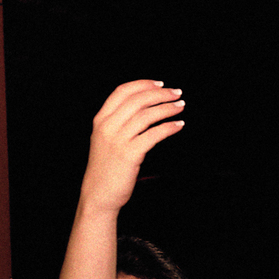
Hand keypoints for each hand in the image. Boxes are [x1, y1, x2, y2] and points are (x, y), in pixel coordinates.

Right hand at [82, 80, 184, 211]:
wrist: (98, 194)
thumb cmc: (105, 167)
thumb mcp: (104, 139)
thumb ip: (118, 122)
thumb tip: (145, 106)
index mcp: (100, 120)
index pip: (122, 92)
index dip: (143, 84)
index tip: (160, 84)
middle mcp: (107, 127)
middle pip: (138, 100)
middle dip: (161, 94)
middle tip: (177, 94)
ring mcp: (117, 141)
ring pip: (147, 115)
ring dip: (167, 108)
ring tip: (180, 107)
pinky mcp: (129, 154)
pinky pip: (154, 134)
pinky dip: (169, 127)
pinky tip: (178, 125)